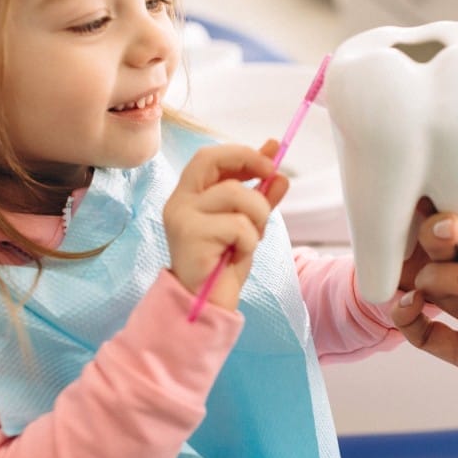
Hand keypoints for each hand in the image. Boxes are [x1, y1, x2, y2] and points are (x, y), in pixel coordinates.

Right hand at [163, 140, 289, 313]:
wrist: (206, 304)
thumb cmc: (223, 264)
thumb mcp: (247, 223)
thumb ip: (259, 193)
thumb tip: (278, 167)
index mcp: (189, 195)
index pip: (210, 157)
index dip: (241, 153)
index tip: (270, 160)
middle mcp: (180, 201)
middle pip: (212, 159)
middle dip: (248, 161)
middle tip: (273, 174)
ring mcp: (183, 217)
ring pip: (236, 194)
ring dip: (258, 216)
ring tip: (251, 238)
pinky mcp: (191, 235)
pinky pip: (239, 225)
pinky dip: (250, 240)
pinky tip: (238, 254)